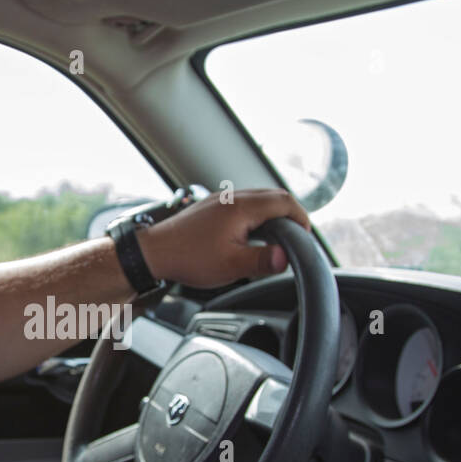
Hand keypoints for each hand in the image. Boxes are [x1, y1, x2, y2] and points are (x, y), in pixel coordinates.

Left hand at [138, 188, 311, 288]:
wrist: (154, 252)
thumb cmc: (188, 258)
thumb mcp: (230, 266)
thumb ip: (262, 261)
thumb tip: (286, 258)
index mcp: (241, 207)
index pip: (285, 202)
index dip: (302, 218)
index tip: (306, 236)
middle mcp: (232, 196)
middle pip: (274, 195)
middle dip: (291, 213)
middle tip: (297, 236)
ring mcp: (221, 198)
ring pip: (258, 197)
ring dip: (274, 212)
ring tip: (278, 236)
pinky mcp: (212, 205)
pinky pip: (243, 202)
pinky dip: (257, 213)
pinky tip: (252, 232)